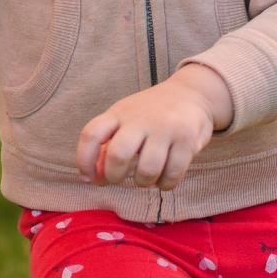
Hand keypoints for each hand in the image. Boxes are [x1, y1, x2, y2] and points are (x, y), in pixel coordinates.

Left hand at [77, 65, 232, 190]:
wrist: (192, 93)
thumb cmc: (152, 114)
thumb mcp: (126, 120)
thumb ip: (107, 145)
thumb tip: (92, 177)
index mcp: (119, 113)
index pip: (91, 134)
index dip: (84, 161)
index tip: (88, 178)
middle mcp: (141, 118)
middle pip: (117, 155)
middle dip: (114, 177)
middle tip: (120, 179)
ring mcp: (165, 128)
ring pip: (147, 170)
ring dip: (143, 183)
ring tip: (146, 177)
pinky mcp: (187, 139)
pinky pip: (172, 175)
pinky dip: (165, 185)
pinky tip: (165, 178)